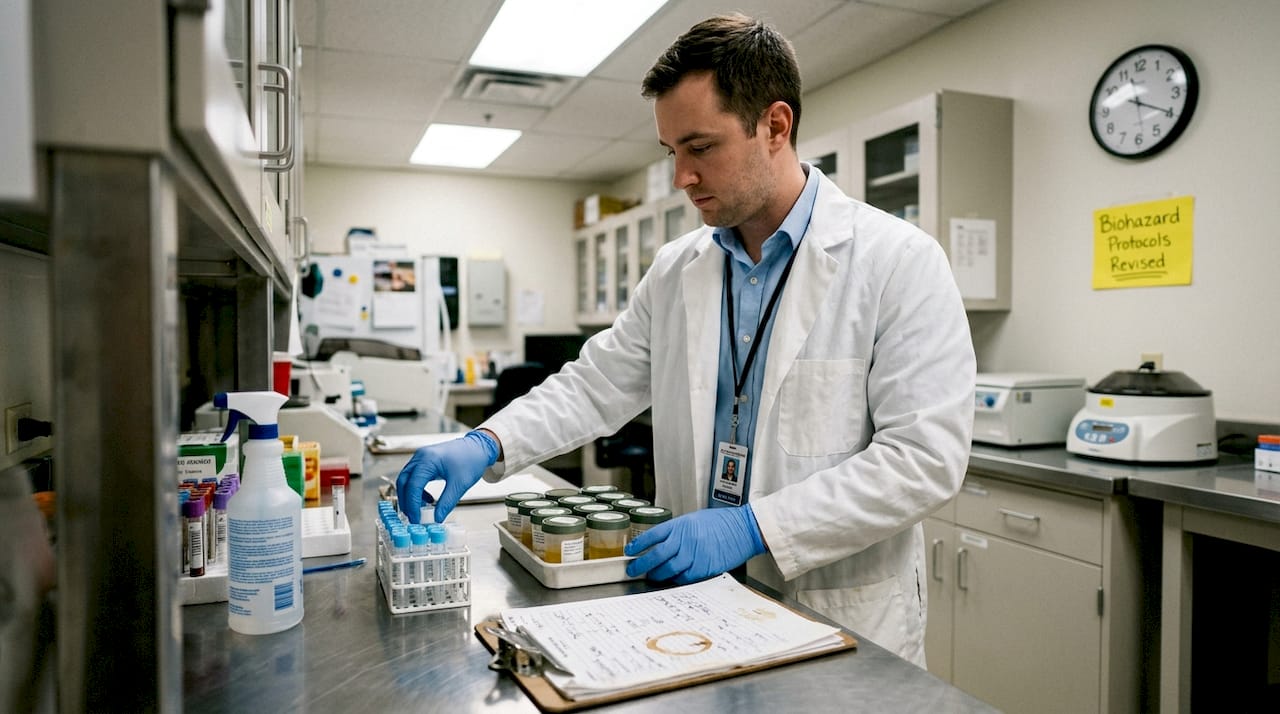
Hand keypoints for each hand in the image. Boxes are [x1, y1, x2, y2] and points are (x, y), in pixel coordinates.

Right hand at [396, 430, 498, 522]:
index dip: (412, 504)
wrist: (479, 448)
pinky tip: (428, 499)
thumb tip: (437, 518)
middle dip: (406, 501)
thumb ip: (447, 502)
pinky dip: (417, 490)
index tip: (416, 519)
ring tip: (419, 510)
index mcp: (428, 460)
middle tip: (412, 517)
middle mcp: (421, 456)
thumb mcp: (460, 484)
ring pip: (406, 479)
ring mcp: (421, 457)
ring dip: (410, 496)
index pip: (413, 485)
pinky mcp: (425, 461)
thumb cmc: (471, 459)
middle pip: (403, 481)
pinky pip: (414, 477)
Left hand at [624, 505, 765, 583]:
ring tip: (651, 576)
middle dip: (641, 564)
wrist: (744, 529)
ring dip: (657, 574)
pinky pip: (684, 577)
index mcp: (681, 524)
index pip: (653, 535)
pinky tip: (672, 579)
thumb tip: (661, 544)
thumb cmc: (722, 523)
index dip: (639, 544)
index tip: (630, 550)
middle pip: (656, 555)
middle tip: (633, 570)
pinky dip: (676, 579)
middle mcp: (685, 539)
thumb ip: (678, 531)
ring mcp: (695, 554)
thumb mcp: (695, 519)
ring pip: (668, 569)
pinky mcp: (705, 567)